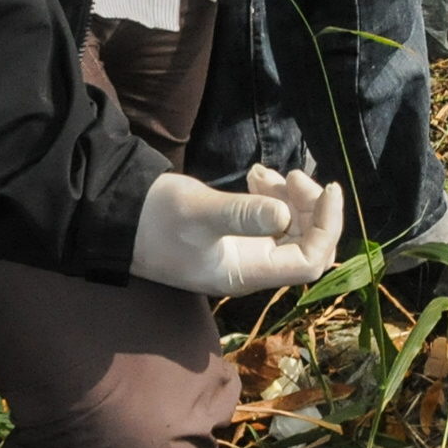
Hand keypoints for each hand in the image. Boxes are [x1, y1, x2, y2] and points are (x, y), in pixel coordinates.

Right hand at [129, 164, 344, 295]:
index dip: (327, 227)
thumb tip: (283, 216)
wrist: (120, 216)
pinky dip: (273, 196)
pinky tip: (255, 175)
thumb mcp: (198, 212)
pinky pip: (271, 218)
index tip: (327, 188)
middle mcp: (251, 267)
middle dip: (311, 208)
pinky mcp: (235, 234)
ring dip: (291, 199)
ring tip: (264, 174)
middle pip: (307, 244)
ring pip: (291, 228)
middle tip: (292, 175)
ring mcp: (244, 251)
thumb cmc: (155, 218)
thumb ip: (240, 215)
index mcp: (247, 273)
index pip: (309, 261)